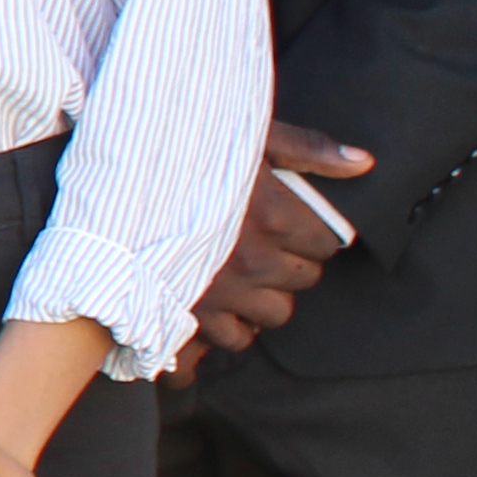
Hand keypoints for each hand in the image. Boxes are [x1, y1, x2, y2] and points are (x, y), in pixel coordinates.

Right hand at [178, 126, 371, 374]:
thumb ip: (307, 149)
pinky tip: (224, 301)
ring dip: (267, 296)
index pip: (327, 242)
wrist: (111, 191)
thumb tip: (364, 163)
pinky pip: (237, 338)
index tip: (292, 222)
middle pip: (305, 279)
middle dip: (291, 262)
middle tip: (265, 242)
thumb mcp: (244, 138)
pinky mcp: (193, 313)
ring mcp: (224, 291)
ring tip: (246, 272)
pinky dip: (235, 325)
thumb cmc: (180, 156)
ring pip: (276, 312)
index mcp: (273, 215)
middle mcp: (254, 259)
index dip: (313, 232)